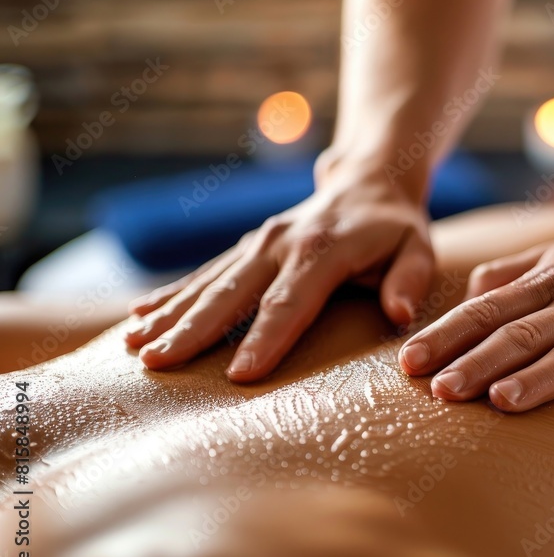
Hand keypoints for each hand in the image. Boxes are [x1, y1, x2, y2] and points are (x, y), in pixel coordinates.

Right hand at [124, 154, 433, 381]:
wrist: (369, 181)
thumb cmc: (396, 229)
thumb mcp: (417, 249)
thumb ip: (409, 280)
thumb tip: (397, 314)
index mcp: (323, 249)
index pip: (291, 301)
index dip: (266, 339)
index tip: (239, 375)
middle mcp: (281, 243)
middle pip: (232, 293)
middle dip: (193, 331)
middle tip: (158, 365)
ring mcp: (258, 243)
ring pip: (207, 283)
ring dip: (169, 315)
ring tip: (133, 347)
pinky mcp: (246, 247)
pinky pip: (203, 274)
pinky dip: (170, 295)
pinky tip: (137, 317)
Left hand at [397, 215, 553, 455]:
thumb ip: (511, 274)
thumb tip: (466, 295)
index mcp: (551, 280)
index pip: (489, 309)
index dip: (448, 335)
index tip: (410, 363)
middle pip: (524, 332)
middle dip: (479, 361)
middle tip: (441, 391)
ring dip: (540, 379)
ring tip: (502, 404)